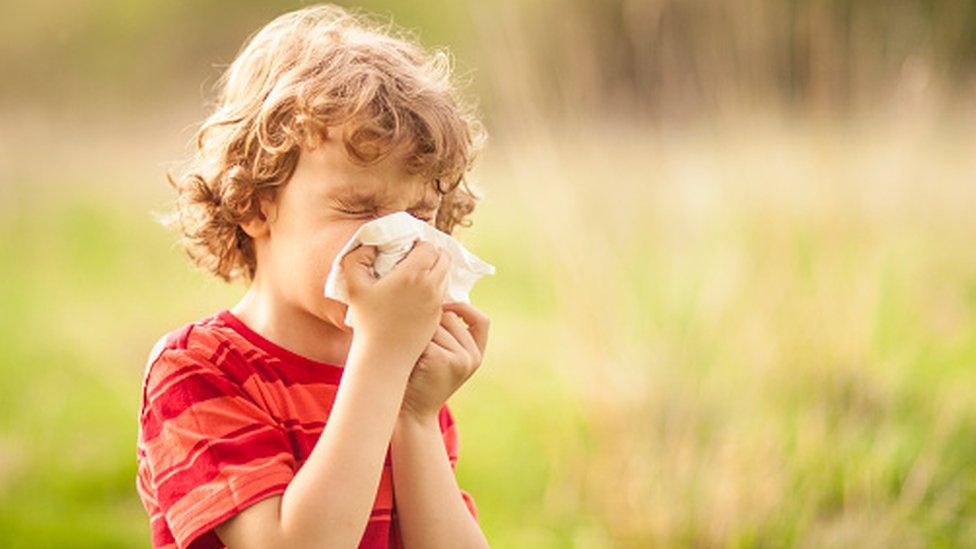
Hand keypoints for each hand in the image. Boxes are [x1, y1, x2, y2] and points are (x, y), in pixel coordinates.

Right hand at [341, 240, 450, 369]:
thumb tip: (369, 244)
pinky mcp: (438, 316)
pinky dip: (435, 288)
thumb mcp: (354, 286)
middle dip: (433, 254)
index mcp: (413, 274)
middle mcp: (430, 286)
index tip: (406, 250)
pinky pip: (443, 293)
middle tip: (415, 258)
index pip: (429, 247)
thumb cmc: (367, 321)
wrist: (384, 356)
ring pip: (446, 276)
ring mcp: (436, 302)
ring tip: (416, 274)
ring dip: (436, 270)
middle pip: (444, 258)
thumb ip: (357, 258)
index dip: (419, 245)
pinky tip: (417, 292)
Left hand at [400, 301, 489, 420]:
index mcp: (476, 354)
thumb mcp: (444, 358)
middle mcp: (473, 357)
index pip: (482, 320)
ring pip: (435, 325)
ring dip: (419, 334)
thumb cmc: (421, 379)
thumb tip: (437, 295)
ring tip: (412, 355)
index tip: (444, 307)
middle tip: (416, 345)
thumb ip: (449, 334)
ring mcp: (460, 359)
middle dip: (430, 323)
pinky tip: (409, 359)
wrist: (413, 413)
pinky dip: (412, 343)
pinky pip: (424, 335)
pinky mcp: (443, 359)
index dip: (464, 308)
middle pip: (450, 317)